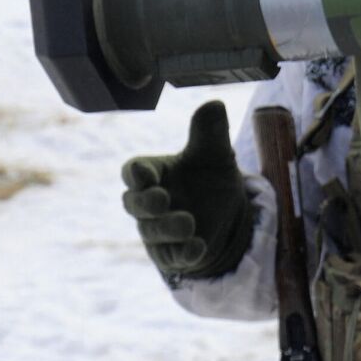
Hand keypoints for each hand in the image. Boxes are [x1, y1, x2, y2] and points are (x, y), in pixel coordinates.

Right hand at [120, 100, 254, 281]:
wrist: (226, 211)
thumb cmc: (209, 176)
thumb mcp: (215, 153)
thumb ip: (210, 132)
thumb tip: (214, 104)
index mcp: (152, 172)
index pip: (133, 171)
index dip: (136, 173)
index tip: (143, 172)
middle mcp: (148, 201)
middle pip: (134, 204)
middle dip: (145, 203)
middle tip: (162, 199)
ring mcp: (157, 229)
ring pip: (153, 231)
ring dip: (168, 228)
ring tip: (189, 223)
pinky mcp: (172, 252)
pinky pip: (172, 256)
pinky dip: (184, 253)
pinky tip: (198, 248)